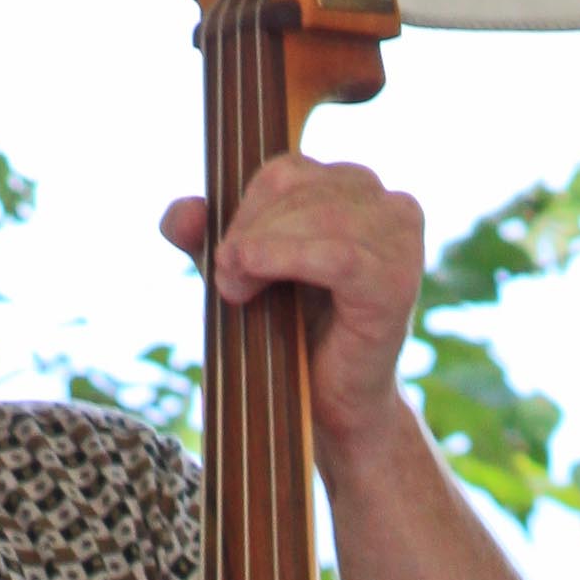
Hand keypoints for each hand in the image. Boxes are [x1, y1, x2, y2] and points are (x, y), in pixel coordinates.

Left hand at [160, 155, 423, 476]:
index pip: (287, 170)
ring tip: (234, 290)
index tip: (225, 256)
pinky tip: (250, 275)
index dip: (243, 207)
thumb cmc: (293, 338)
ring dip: (259, 248)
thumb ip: (208, 238)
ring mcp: (400, 242)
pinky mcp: (396, 283)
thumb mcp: (241, 275)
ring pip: (315, 214)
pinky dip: (284, 259)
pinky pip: (335, 254)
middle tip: (224, 277)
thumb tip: (179, 213)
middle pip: (297, 185)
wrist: (332, 410)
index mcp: (357, 191)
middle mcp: (389, 206)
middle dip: (248, 229)